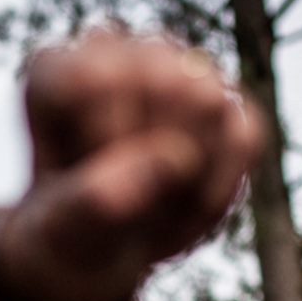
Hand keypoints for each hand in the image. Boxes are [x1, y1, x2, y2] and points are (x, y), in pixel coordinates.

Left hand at [0, 27, 260, 300]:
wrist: (100, 249)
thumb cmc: (70, 231)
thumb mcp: (64, 231)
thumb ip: (97, 199)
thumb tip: (170, 159)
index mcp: (57, 70)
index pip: (98, 78)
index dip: (103, 141)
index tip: (83, 180)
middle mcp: (119, 52)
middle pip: (163, 84)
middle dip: (153, 164)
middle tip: (124, 200)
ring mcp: (174, 69)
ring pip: (208, 103)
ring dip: (188, 180)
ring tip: (152, 207)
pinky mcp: (222, 99)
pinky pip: (244, 137)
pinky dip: (219, 190)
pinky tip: (184, 208)